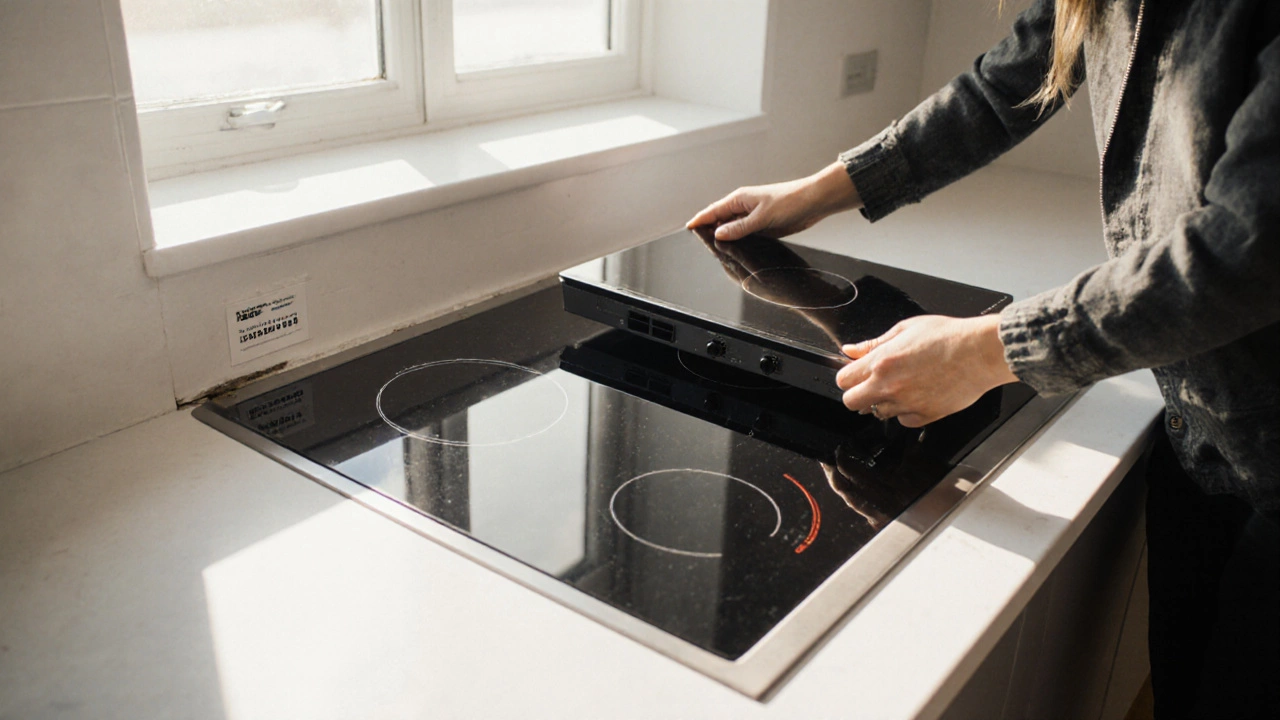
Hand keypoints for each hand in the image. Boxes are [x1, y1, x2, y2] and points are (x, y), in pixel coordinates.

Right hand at [686, 162, 861, 240]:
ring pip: (732, 229)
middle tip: (700, 244)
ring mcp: (753, 217)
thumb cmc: (790, 201)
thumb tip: (719, 233)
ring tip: (715, 250)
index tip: (688, 227)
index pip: (713, 211)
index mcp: (739, 200)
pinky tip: (736, 250)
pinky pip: (745, 235)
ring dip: (726, 238)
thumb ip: (740, 227)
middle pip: (720, 221)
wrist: (814, 202)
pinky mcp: (763, 226)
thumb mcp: (762, 217)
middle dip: (710, 231)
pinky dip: (739, 242)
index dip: (700, 220)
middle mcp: (743, 208)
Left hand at [836, 315, 1017, 427]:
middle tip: (872, 383)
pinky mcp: (924, 416)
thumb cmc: (948, 337)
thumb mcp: (906, 329)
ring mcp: (906, 403)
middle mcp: (889, 386)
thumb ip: (874, 343)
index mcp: (881, 362)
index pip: (843, 380)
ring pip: (877, 413)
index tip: (857, 373)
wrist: (980, 352)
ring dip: (883, 402)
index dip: (849, 376)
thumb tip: (851, 350)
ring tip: (903, 385)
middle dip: (858, 393)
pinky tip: (918, 394)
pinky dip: (906, 411)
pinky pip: (903, 420)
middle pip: (851, 402)